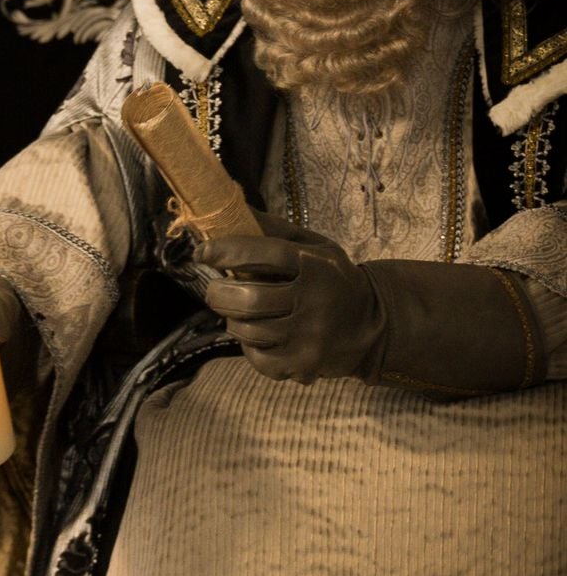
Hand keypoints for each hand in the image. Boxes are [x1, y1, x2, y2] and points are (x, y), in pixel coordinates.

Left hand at [195, 213, 382, 383]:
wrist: (373, 325)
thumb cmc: (331, 277)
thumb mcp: (313, 245)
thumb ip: (272, 228)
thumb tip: (229, 210)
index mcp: (316, 265)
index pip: (264, 254)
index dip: (227, 251)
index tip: (203, 252)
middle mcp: (314, 302)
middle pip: (247, 299)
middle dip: (218, 292)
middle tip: (215, 288)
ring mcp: (309, 338)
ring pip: (246, 330)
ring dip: (232, 318)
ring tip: (239, 310)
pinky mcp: (303, 365)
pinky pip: (256, 357)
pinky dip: (249, 344)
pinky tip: (260, 334)